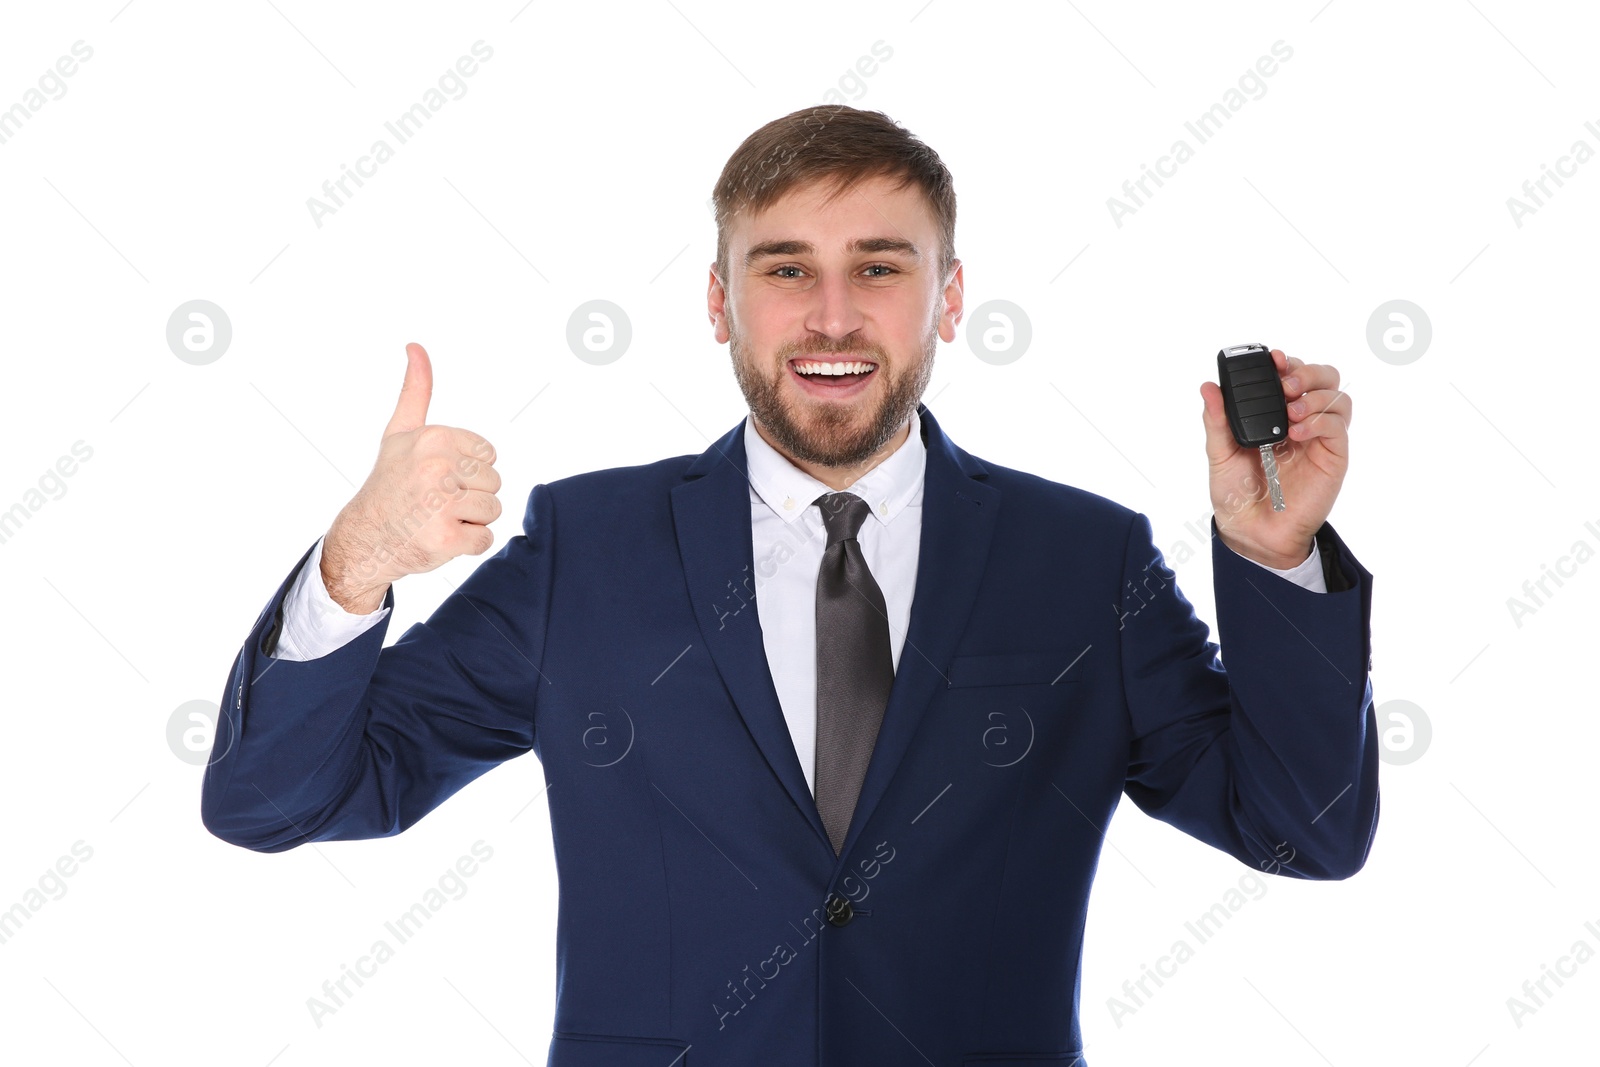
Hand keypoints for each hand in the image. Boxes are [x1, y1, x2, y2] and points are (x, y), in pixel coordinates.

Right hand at [321, 343, 501, 612]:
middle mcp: (437, 467)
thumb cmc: (389, 483)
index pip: (489, 455)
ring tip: (436, 519)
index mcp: (434, 438)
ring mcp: (441, 505)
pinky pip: (484, 539)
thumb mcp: (400, 432)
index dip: (467, 470)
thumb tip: (416, 346)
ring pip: (493, 510)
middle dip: (470, 496)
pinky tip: (438, 538)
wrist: (363, 537)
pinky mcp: (446, 539)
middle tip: (434, 501)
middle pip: (494, 482)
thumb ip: (416, 390)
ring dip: (470, 520)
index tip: (437, 477)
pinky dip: (467, 546)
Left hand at [1198, 348, 1349, 569]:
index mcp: (1275, 413)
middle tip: (1285, 384)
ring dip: (1315, 396)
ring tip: (1290, 411)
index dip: (1286, 362)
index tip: (1273, 357)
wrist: (1250, 531)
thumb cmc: (1237, 494)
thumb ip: (1216, 420)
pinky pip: (1338, 428)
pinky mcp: (1333, 457)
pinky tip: (1296, 433)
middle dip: (1306, 371)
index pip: (1292, 374)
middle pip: (1323, 377)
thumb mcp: (1219, 453)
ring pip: (1338, 398)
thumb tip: (1208, 387)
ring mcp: (1319, 438)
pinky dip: (1319, 422)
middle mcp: (1301, 421)